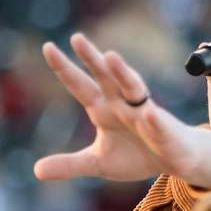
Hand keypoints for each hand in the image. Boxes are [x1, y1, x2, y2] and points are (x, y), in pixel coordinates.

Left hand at [35, 34, 210, 188]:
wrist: (174, 161)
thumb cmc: (137, 155)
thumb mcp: (98, 163)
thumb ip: (69, 164)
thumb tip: (35, 171)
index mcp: (103, 109)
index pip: (80, 85)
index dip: (64, 68)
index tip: (47, 47)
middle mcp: (122, 104)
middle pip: (104, 77)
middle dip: (92, 59)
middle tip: (76, 38)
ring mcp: (144, 113)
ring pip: (133, 88)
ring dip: (122, 73)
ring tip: (110, 57)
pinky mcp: (164, 129)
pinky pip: (158, 124)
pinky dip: (154, 120)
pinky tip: (149, 114)